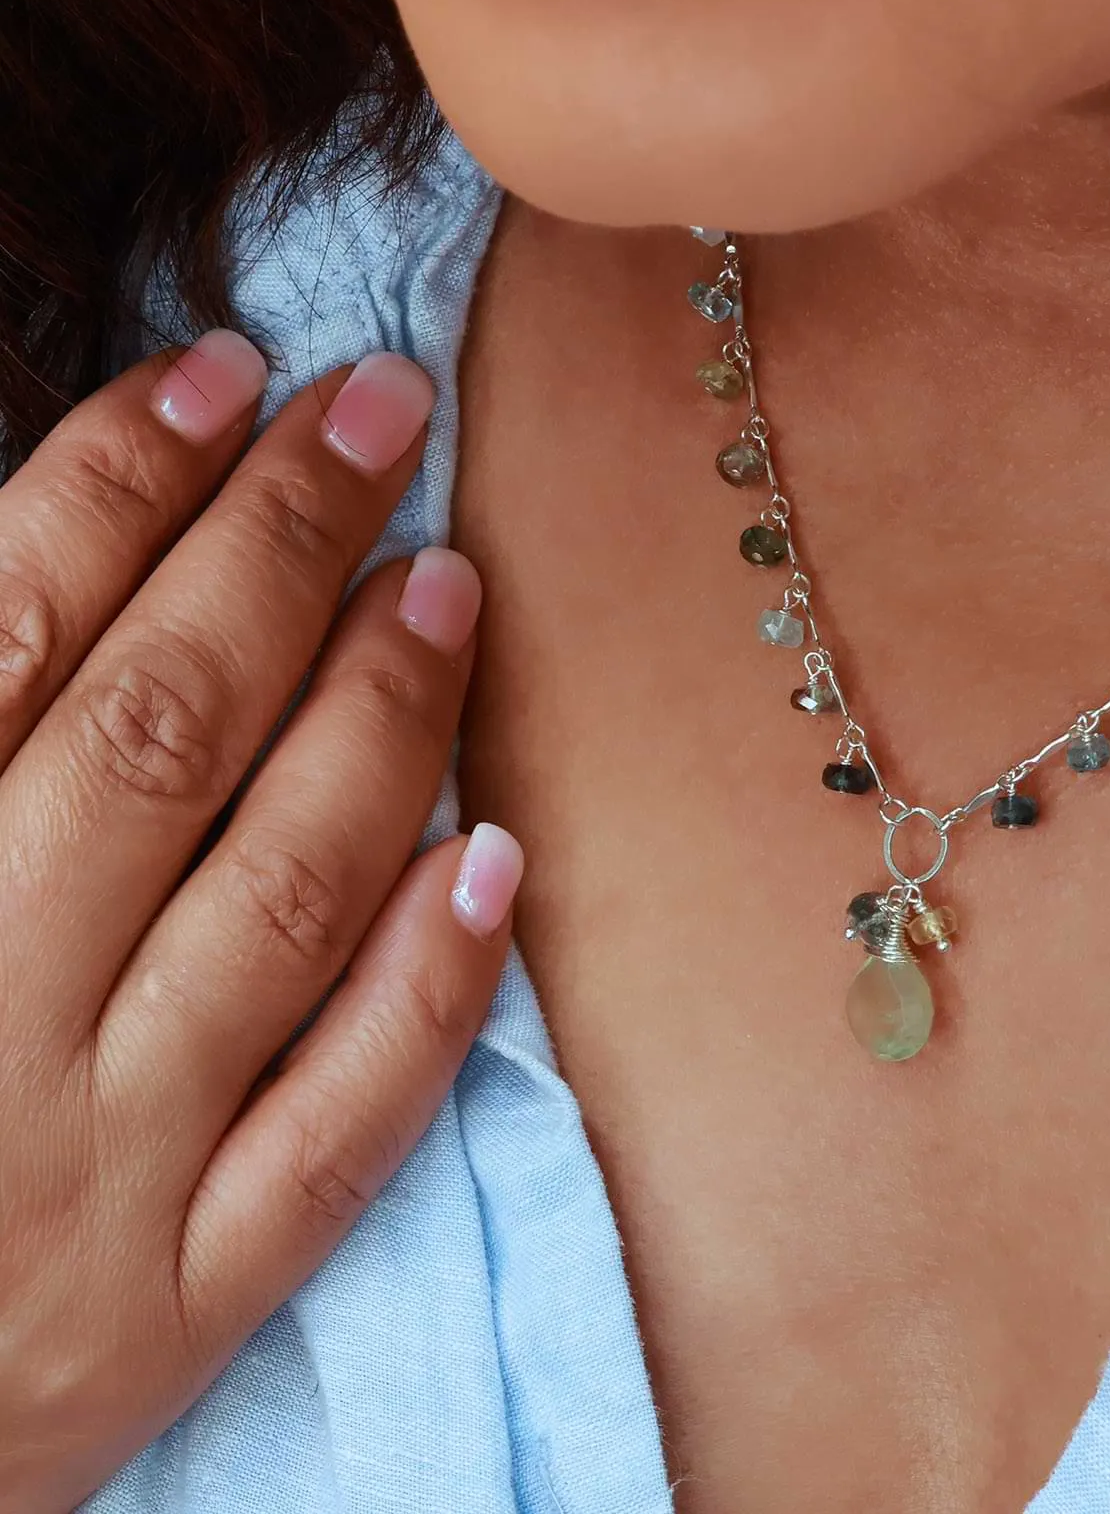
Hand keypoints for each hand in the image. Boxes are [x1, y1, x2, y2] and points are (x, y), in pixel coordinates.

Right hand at [0, 333, 520, 1513]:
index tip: (226, 369)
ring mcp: (94, 1173)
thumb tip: (58, 565)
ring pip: (279, 901)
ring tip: (447, 579)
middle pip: (160, 735)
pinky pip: (340, 1131)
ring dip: (379, 722)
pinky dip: (427, 985)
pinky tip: (498, 853)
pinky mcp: (184, 1302)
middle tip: (379, 412)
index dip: (118, 481)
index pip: (6, 637)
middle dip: (276, 548)